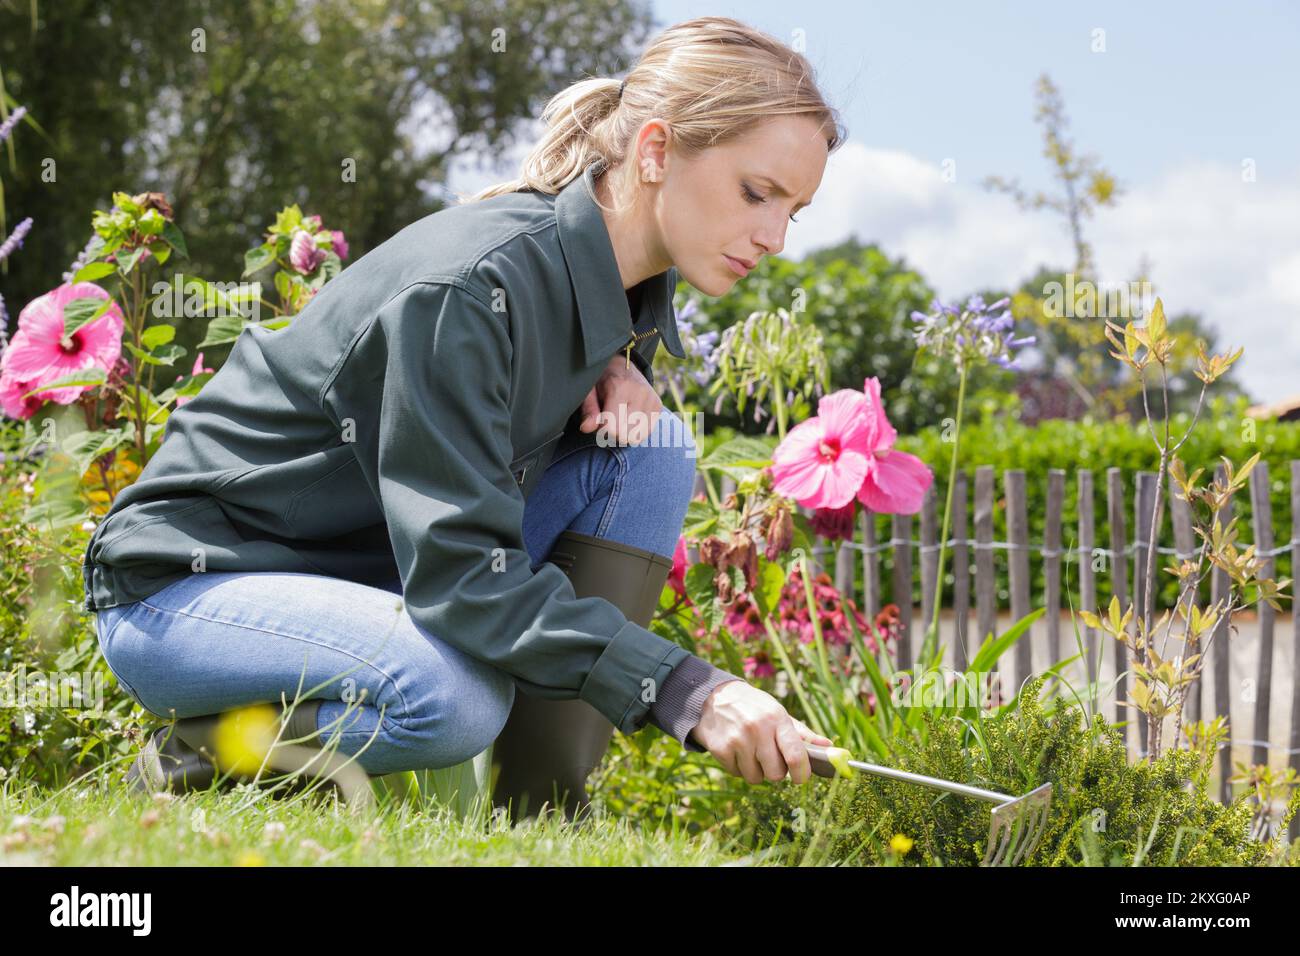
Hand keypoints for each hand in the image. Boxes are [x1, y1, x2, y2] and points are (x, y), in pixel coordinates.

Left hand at [579, 352, 661, 444]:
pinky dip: (636, 431)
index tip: (599, 419)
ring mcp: (652, 399)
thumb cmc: (602, 380)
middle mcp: (640, 393)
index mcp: (620, 387)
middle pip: (625, 434)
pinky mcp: (658, 406)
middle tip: (608, 418)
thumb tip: (586, 427)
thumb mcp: (589, 391)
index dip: (602, 429)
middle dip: (613, 432)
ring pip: (637, 436)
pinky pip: (646, 432)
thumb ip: (589, 410)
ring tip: (619, 417)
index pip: (613, 427)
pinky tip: (629, 418)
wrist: (623, 366)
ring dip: (625, 433)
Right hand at [689, 681, 833, 784]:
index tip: (802, 778)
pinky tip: (736, 750)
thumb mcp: (777, 712)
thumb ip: (803, 733)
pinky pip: (737, 774)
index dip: (802, 773)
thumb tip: (829, 747)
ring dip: (756, 770)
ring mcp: (738, 740)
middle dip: (775, 770)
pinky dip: (738, 767)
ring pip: (756, 778)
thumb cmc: (753, 707)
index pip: (796, 754)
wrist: (713, 697)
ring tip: (750, 751)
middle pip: (776, 773)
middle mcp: (757, 729)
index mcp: (776, 719)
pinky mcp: (720, 749)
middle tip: (769, 757)